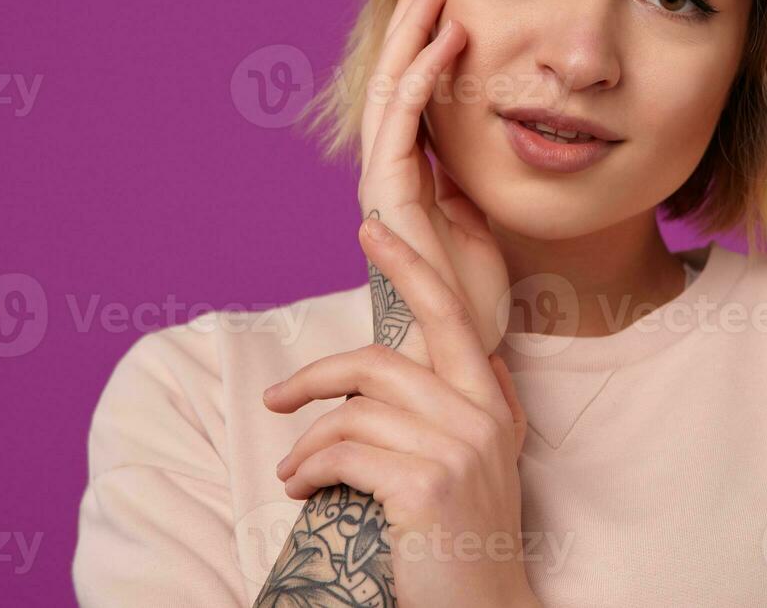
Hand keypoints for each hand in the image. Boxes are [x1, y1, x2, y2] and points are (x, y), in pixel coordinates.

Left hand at [266, 220, 535, 607]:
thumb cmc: (469, 537)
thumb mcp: (491, 462)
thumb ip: (487, 405)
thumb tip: (478, 357)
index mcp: (491, 401)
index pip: (449, 313)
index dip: (409, 266)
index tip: (370, 228)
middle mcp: (480, 415)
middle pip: (380, 362)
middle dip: (316, 375)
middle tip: (275, 399)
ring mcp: (457, 448)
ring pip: (354, 413)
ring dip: (307, 443)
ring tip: (294, 471)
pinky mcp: (427, 484)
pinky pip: (345, 454)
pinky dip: (310, 469)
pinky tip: (301, 489)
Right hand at [361, 0, 510, 366]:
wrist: (458, 351)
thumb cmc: (471, 293)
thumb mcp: (478, 215)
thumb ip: (468, 174)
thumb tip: (483, 132)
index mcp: (410, 170)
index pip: (410, 88)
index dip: (422, 36)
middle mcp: (389, 170)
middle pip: (392, 77)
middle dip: (409, 17)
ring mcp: (385, 184)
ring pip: (391, 90)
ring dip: (413, 32)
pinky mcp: (392, 199)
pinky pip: (404, 125)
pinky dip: (423, 79)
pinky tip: (445, 40)